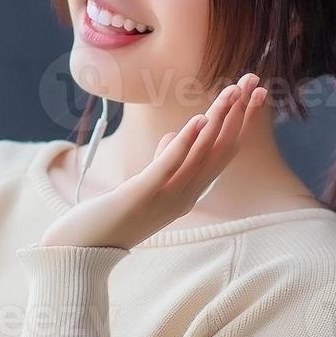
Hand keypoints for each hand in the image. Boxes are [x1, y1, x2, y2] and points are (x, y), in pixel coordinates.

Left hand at [38, 73, 267, 249]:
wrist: (79, 254)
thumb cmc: (110, 217)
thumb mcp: (144, 186)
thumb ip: (163, 162)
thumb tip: (173, 135)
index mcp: (187, 194)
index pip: (223, 154)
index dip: (241, 123)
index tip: (256, 94)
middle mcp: (184, 197)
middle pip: (220, 151)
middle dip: (239, 115)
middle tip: (256, 82)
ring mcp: (165, 198)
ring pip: (200, 155)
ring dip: (218, 120)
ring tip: (232, 91)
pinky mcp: (142, 195)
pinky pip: (170, 166)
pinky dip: (184, 142)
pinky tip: (197, 119)